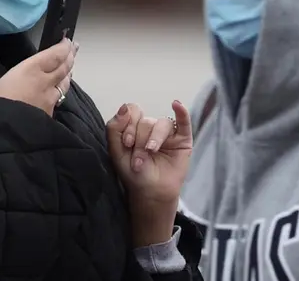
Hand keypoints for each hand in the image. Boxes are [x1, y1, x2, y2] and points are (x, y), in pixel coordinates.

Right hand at [0, 38, 76, 116]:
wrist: (5, 131)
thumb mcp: (1, 83)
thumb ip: (16, 78)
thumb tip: (20, 82)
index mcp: (32, 69)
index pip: (55, 55)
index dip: (64, 47)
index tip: (68, 42)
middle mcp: (46, 81)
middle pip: (64, 67)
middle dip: (70, 57)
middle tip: (74, 49)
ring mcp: (50, 98)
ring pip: (64, 83)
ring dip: (68, 74)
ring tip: (70, 68)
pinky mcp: (51, 113)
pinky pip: (59, 98)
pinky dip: (61, 92)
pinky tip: (59, 92)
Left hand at [106, 101, 192, 245]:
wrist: (150, 193)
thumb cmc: (134, 174)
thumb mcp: (117, 152)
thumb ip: (114, 128)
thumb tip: (124, 107)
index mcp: (135, 127)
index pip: (132, 112)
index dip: (128, 125)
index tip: (127, 143)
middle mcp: (151, 128)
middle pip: (146, 121)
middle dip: (140, 141)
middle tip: (138, 160)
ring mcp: (168, 133)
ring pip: (161, 124)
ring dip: (154, 138)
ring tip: (151, 152)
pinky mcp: (183, 140)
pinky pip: (184, 122)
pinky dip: (182, 112)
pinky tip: (177, 105)